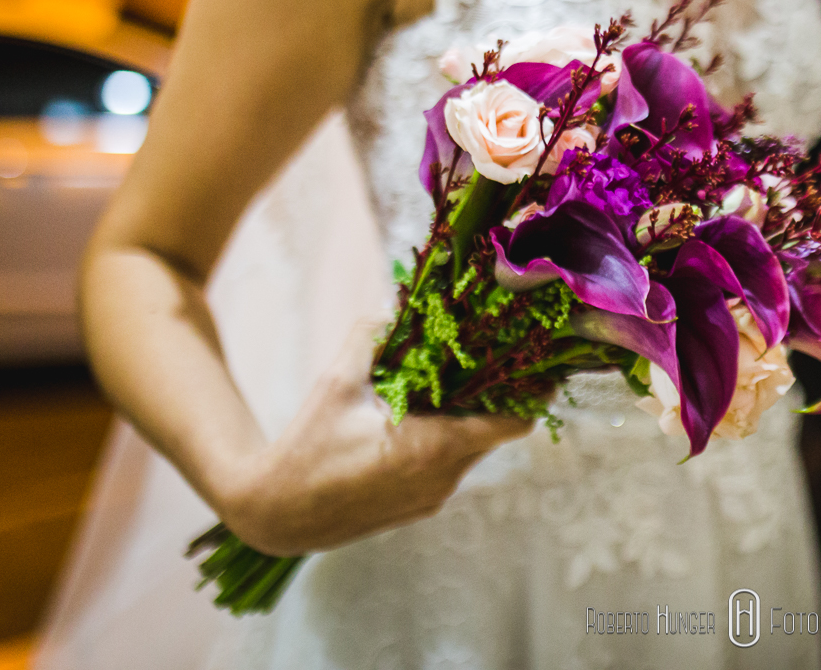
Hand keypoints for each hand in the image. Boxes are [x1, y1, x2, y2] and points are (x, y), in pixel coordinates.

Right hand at [217, 320, 532, 554]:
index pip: (512, 423)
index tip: (545, 366)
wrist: (274, 516)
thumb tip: (396, 304)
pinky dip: (448, 440)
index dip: (534, 394)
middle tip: (494, 357)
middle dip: (497, 396)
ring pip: (471, 449)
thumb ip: (370, 336)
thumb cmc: (306, 449)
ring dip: (468, 418)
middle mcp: (444, 478)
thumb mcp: (337, 383)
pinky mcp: (420, 507)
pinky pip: (450, 466)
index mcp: (434, 448)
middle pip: (494, 431)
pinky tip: (423, 416)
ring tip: (453, 383)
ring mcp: (433, 497)